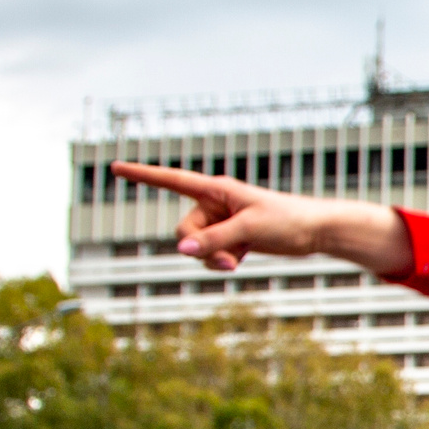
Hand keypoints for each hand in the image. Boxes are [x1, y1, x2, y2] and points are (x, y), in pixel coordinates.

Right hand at [110, 164, 414, 275]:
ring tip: (241, 259)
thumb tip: (182, 249)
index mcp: (215, 189)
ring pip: (197, 247)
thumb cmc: (285, 221)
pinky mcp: (230, 238)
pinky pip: (211, 255)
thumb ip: (214, 240)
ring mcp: (221, 222)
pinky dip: (223, 261)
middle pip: (184, 230)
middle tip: (232, 259)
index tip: (115, 167)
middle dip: (202, 248)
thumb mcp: (248, 230)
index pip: (171, 179)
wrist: (314, 231)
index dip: (143, 175)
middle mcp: (214, 203)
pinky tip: (245, 257)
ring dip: (214, 259)